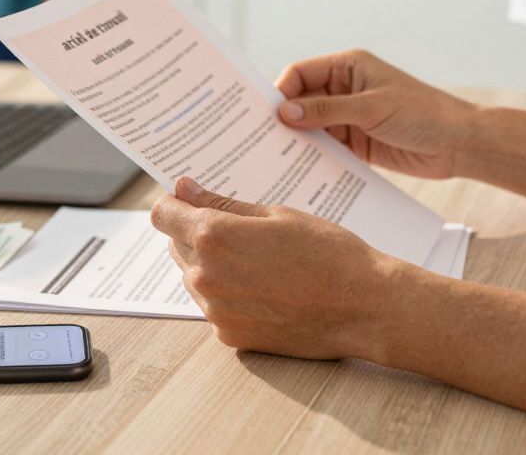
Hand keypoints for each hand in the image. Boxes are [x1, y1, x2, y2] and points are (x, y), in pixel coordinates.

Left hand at [152, 177, 402, 359]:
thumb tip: (182, 188)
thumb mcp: (275, 214)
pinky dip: (229, 295)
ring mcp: (215, 311)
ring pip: (194, 277)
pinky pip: (213, 307)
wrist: (363, 307)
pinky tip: (266, 289)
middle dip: (197, 233)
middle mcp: (205, 276)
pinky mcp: (229, 336)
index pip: (162, 214)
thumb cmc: (327, 251)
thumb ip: (221, 203)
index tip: (189, 200)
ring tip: (260, 262)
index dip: (175, 203)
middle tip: (242, 231)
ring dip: (212, 265)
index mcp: (213, 236)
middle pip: (176, 245)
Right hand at [275, 49, 476, 178]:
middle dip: (285, 118)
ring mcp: (349, 117)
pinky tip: (300, 170)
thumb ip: (327, 111)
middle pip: (302, 101)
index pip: (301, 73)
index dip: (282, 91)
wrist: (459, 144)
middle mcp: (345, 89)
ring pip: (312, 126)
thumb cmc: (422, 114)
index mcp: (348, 67)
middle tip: (262, 140)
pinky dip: (315, 157)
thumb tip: (285, 112)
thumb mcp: (371, 109)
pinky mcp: (356, 142)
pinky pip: (327, 148)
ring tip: (276, 159)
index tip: (267, 116)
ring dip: (298, 141)